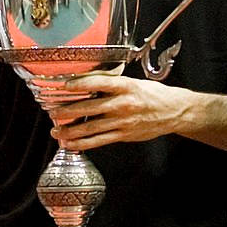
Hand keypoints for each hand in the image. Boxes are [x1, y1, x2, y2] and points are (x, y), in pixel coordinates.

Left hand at [50, 72, 187, 151]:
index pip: (98, 83)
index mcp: (125, 86)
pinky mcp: (123, 135)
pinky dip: (82, 143)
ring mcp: (122, 121)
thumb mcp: (134, 82)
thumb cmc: (153, 94)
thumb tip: (87, 85)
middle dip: (67, 111)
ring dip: (70, 130)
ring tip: (56, 130)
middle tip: (52, 111)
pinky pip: (98, 141)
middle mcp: (122, 104)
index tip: (63, 86)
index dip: (79, 84)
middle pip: (89, 108)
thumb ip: (113, 85)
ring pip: (90, 128)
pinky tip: (70, 143)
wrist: (174, 111)